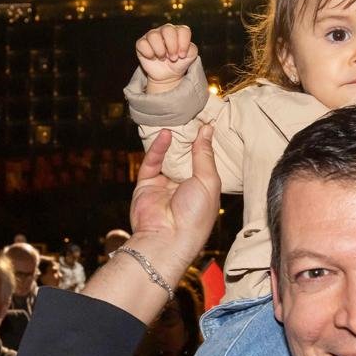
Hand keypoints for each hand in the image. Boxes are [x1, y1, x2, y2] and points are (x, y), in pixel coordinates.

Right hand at [125, 126, 220, 280]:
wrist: (166, 239)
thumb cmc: (195, 216)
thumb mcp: (208, 182)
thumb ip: (205, 155)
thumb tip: (207, 130)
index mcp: (203, 188)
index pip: (204, 160)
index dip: (205, 143)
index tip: (207, 122)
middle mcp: (183, 186)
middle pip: (184, 156)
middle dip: (188, 138)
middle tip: (191, 116)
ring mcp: (164, 185)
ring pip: (167, 157)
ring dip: (172, 140)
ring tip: (178, 120)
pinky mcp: (146, 184)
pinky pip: (152, 162)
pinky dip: (158, 148)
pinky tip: (166, 134)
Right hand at [135, 23, 199, 92]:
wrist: (168, 74)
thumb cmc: (180, 62)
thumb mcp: (190, 56)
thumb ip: (192, 49)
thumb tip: (181, 49)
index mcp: (179, 31)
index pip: (183, 30)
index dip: (183, 44)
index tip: (182, 56)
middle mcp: (165, 30)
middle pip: (168, 30)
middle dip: (172, 46)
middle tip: (173, 58)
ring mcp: (152, 35)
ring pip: (153, 36)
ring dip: (160, 50)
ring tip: (162, 58)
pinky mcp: (142, 43)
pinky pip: (142, 44)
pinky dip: (148, 53)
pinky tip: (152, 57)